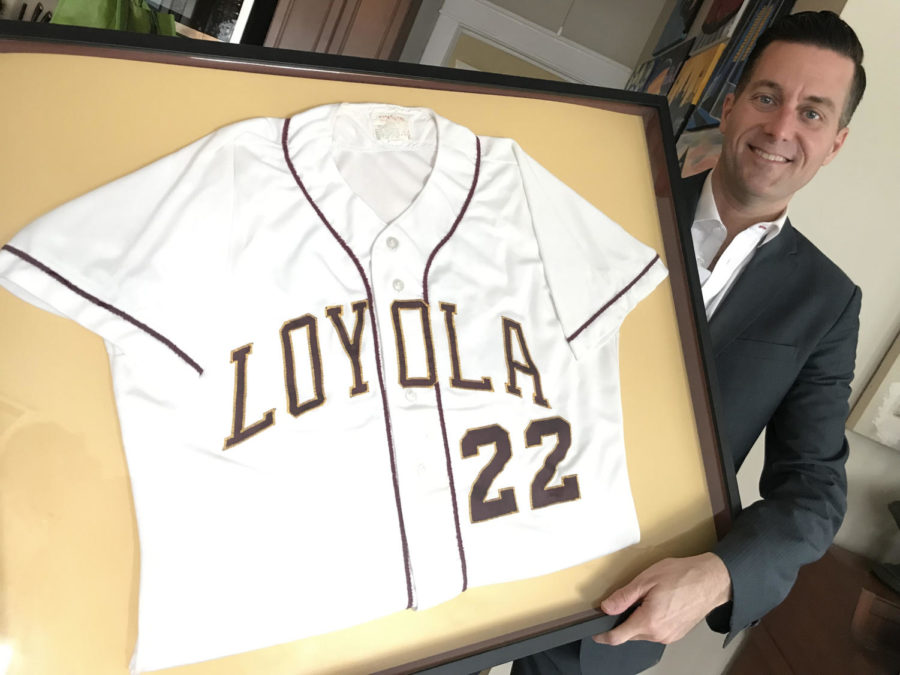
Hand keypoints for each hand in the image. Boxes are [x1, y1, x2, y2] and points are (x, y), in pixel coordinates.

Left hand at [592, 553, 731, 645]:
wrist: (711, 580)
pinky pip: (655, 632)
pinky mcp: (676, 634)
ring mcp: (669, 636)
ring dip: (638, 620)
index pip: (618, 637)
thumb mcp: (646, 580)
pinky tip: (657, 605)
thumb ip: (624, 596)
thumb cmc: (682, 576)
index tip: (595, 633)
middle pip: (629, 634)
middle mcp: (658, 634)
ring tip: (646, 599)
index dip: (603, 636)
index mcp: (648, 621)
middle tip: (627, 601)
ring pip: (642, 633)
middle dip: (623, 621)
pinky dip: (650, 621)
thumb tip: (607, 607)